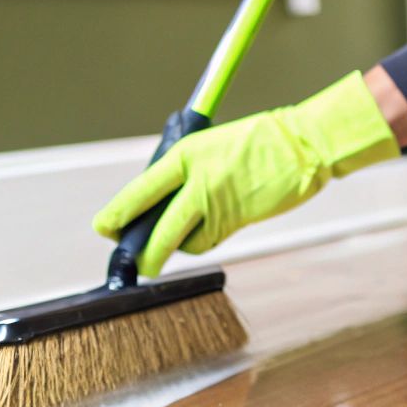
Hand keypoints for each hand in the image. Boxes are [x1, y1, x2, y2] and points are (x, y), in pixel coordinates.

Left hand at [92, 71, 402, 276]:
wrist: (302, 145)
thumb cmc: (257, 142)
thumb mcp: (209, 146)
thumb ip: (185, 172)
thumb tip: (158, 202)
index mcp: (186, 155)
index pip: (141, 190)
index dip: (119, 213)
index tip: (104, 227)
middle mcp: (198, 181)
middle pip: (159, 229)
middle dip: (143, 253)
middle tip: (135, 263)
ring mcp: (218, 203)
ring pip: (183, 240)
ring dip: (175, 247)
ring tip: (172, 244)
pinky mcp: (237, 221)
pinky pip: (208, 241)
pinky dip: (201, 242)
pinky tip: (207, 230)